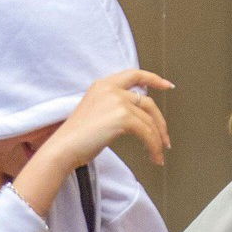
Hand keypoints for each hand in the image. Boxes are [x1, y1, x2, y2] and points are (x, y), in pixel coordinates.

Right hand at [12, 70, 172, 215]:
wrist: (64, 148)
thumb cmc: (77, 138)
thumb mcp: (96, 112)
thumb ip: (115, 107)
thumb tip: (139, 118)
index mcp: (103, 85)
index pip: (134, 74)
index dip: (153, 79)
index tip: (167, 85)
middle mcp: (111, 89)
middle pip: (148, 103)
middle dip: (160, 123)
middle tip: (165, 139)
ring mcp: (118, 101)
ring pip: (149, 121)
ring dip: (157, 140)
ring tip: (158, 154)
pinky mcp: (123, 117)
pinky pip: (147, 133)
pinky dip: (154, 147)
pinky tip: (154, 157)